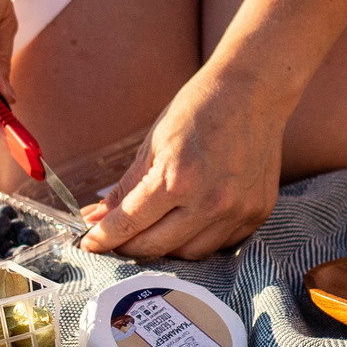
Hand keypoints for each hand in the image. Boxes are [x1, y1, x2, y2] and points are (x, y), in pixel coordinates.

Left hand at [83, 66, 286, 260]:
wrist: (253, 92)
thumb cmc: (199, 110)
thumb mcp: (154, 144)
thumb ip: (126, 188)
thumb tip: (96, 217)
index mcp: (179, 178)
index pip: (130, 223)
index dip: (104, 237)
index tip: (90, 242)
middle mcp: (210, 202)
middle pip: (157, 247)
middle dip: (128, 247)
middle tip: (116, 240)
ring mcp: (238, 211)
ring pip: (190, 255)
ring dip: (165, 249)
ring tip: (152, 231)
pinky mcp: (257, 213)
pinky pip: (220, 244)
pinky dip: (198, 240)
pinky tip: (187, 224)